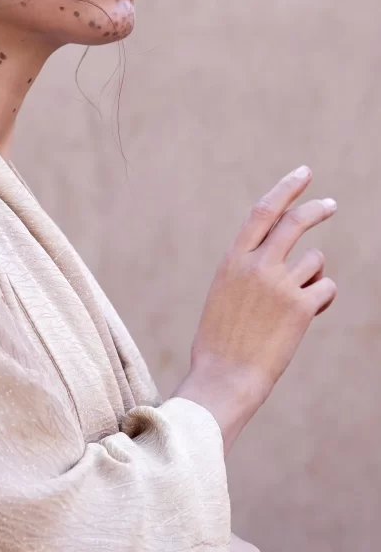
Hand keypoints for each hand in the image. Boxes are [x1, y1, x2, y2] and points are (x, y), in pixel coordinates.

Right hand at [174, 166, 336, 452]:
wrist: (225, 377)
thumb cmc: (221, 339)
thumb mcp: (225, 292)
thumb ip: (248, 267)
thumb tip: (282, 251)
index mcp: (233, 259)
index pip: (263, 211)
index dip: (286, 189)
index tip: (302, 174)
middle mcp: (257, 265)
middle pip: (296, 222)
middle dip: (316, 208)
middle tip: (330, 204)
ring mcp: (280, 284)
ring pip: (315, 261)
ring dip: (312, 276)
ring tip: (291, 306)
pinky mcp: (301, 307)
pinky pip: (325, 289)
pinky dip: (320, 300)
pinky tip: (301, 319)